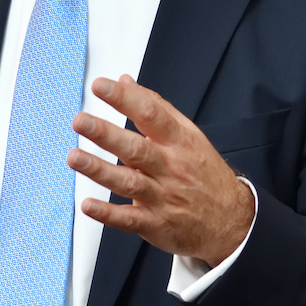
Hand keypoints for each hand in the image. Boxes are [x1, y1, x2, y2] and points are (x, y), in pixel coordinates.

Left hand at [68, 74, 255, 265]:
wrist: (231, 220)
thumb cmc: (204, 172)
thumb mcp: (188, 135)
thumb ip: (155, 108)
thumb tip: (125, 82)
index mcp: (178, 141)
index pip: (151, 114)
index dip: (125, 99)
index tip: (101, 86)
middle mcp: (170, 167)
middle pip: (136, 148)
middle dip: (106, 134)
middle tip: (81, 121)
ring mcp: (162, 196)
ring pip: (129, 182)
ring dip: (100, 170)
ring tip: (75, 157)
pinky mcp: (155, 223)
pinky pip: (129, 218)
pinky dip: (107, 213)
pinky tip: (88, 205)